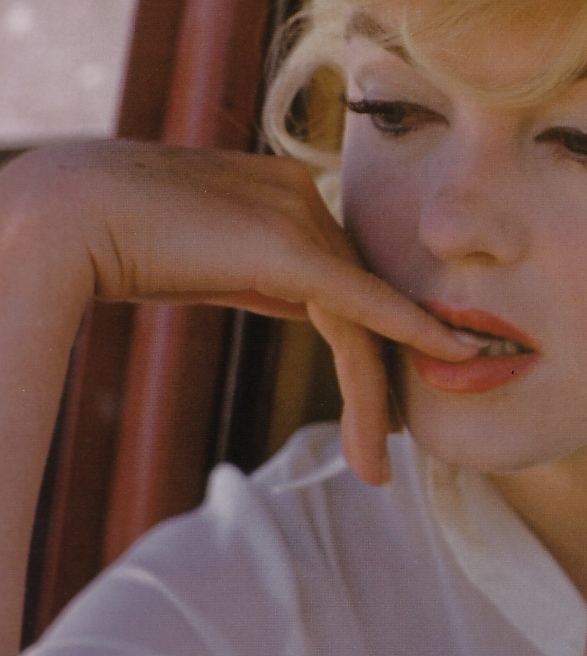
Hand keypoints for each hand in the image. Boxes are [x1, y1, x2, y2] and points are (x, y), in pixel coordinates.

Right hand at [0, 141, 466, 483]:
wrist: (68, 213)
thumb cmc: (113, 239)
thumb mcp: (203, 261)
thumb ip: (257, 273)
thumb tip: (296, 301)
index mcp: (281, 191)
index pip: (339, 274)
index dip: (370, 332)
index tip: (377, 392)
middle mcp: (302, 194)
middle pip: (359, 298)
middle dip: (376, 375)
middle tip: (380, 448)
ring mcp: (298, 214)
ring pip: (362, 315)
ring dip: (372, 394)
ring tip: (373, 464)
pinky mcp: (289, 247)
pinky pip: (363, 303)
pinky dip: (409, 334)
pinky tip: (449, 358)